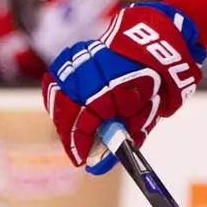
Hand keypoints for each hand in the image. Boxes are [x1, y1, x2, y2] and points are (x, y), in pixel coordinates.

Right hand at [42, 2, 205, 174]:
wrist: (151, 43)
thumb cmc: (152, 81)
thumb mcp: (147, 112)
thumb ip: (126, 135)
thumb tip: (102, 162)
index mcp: (112, 87)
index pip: (86, 122)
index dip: (81, 144)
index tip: (81, 160)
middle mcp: (91, 72)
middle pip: (68, 111)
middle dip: (70, 136)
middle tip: (76, 153)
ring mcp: (78, 61)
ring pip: (57, 96)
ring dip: (62, 120)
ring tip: (70, 137)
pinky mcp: (71, 55)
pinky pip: (54, 82)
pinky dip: (56, 100)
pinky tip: (64, 114)